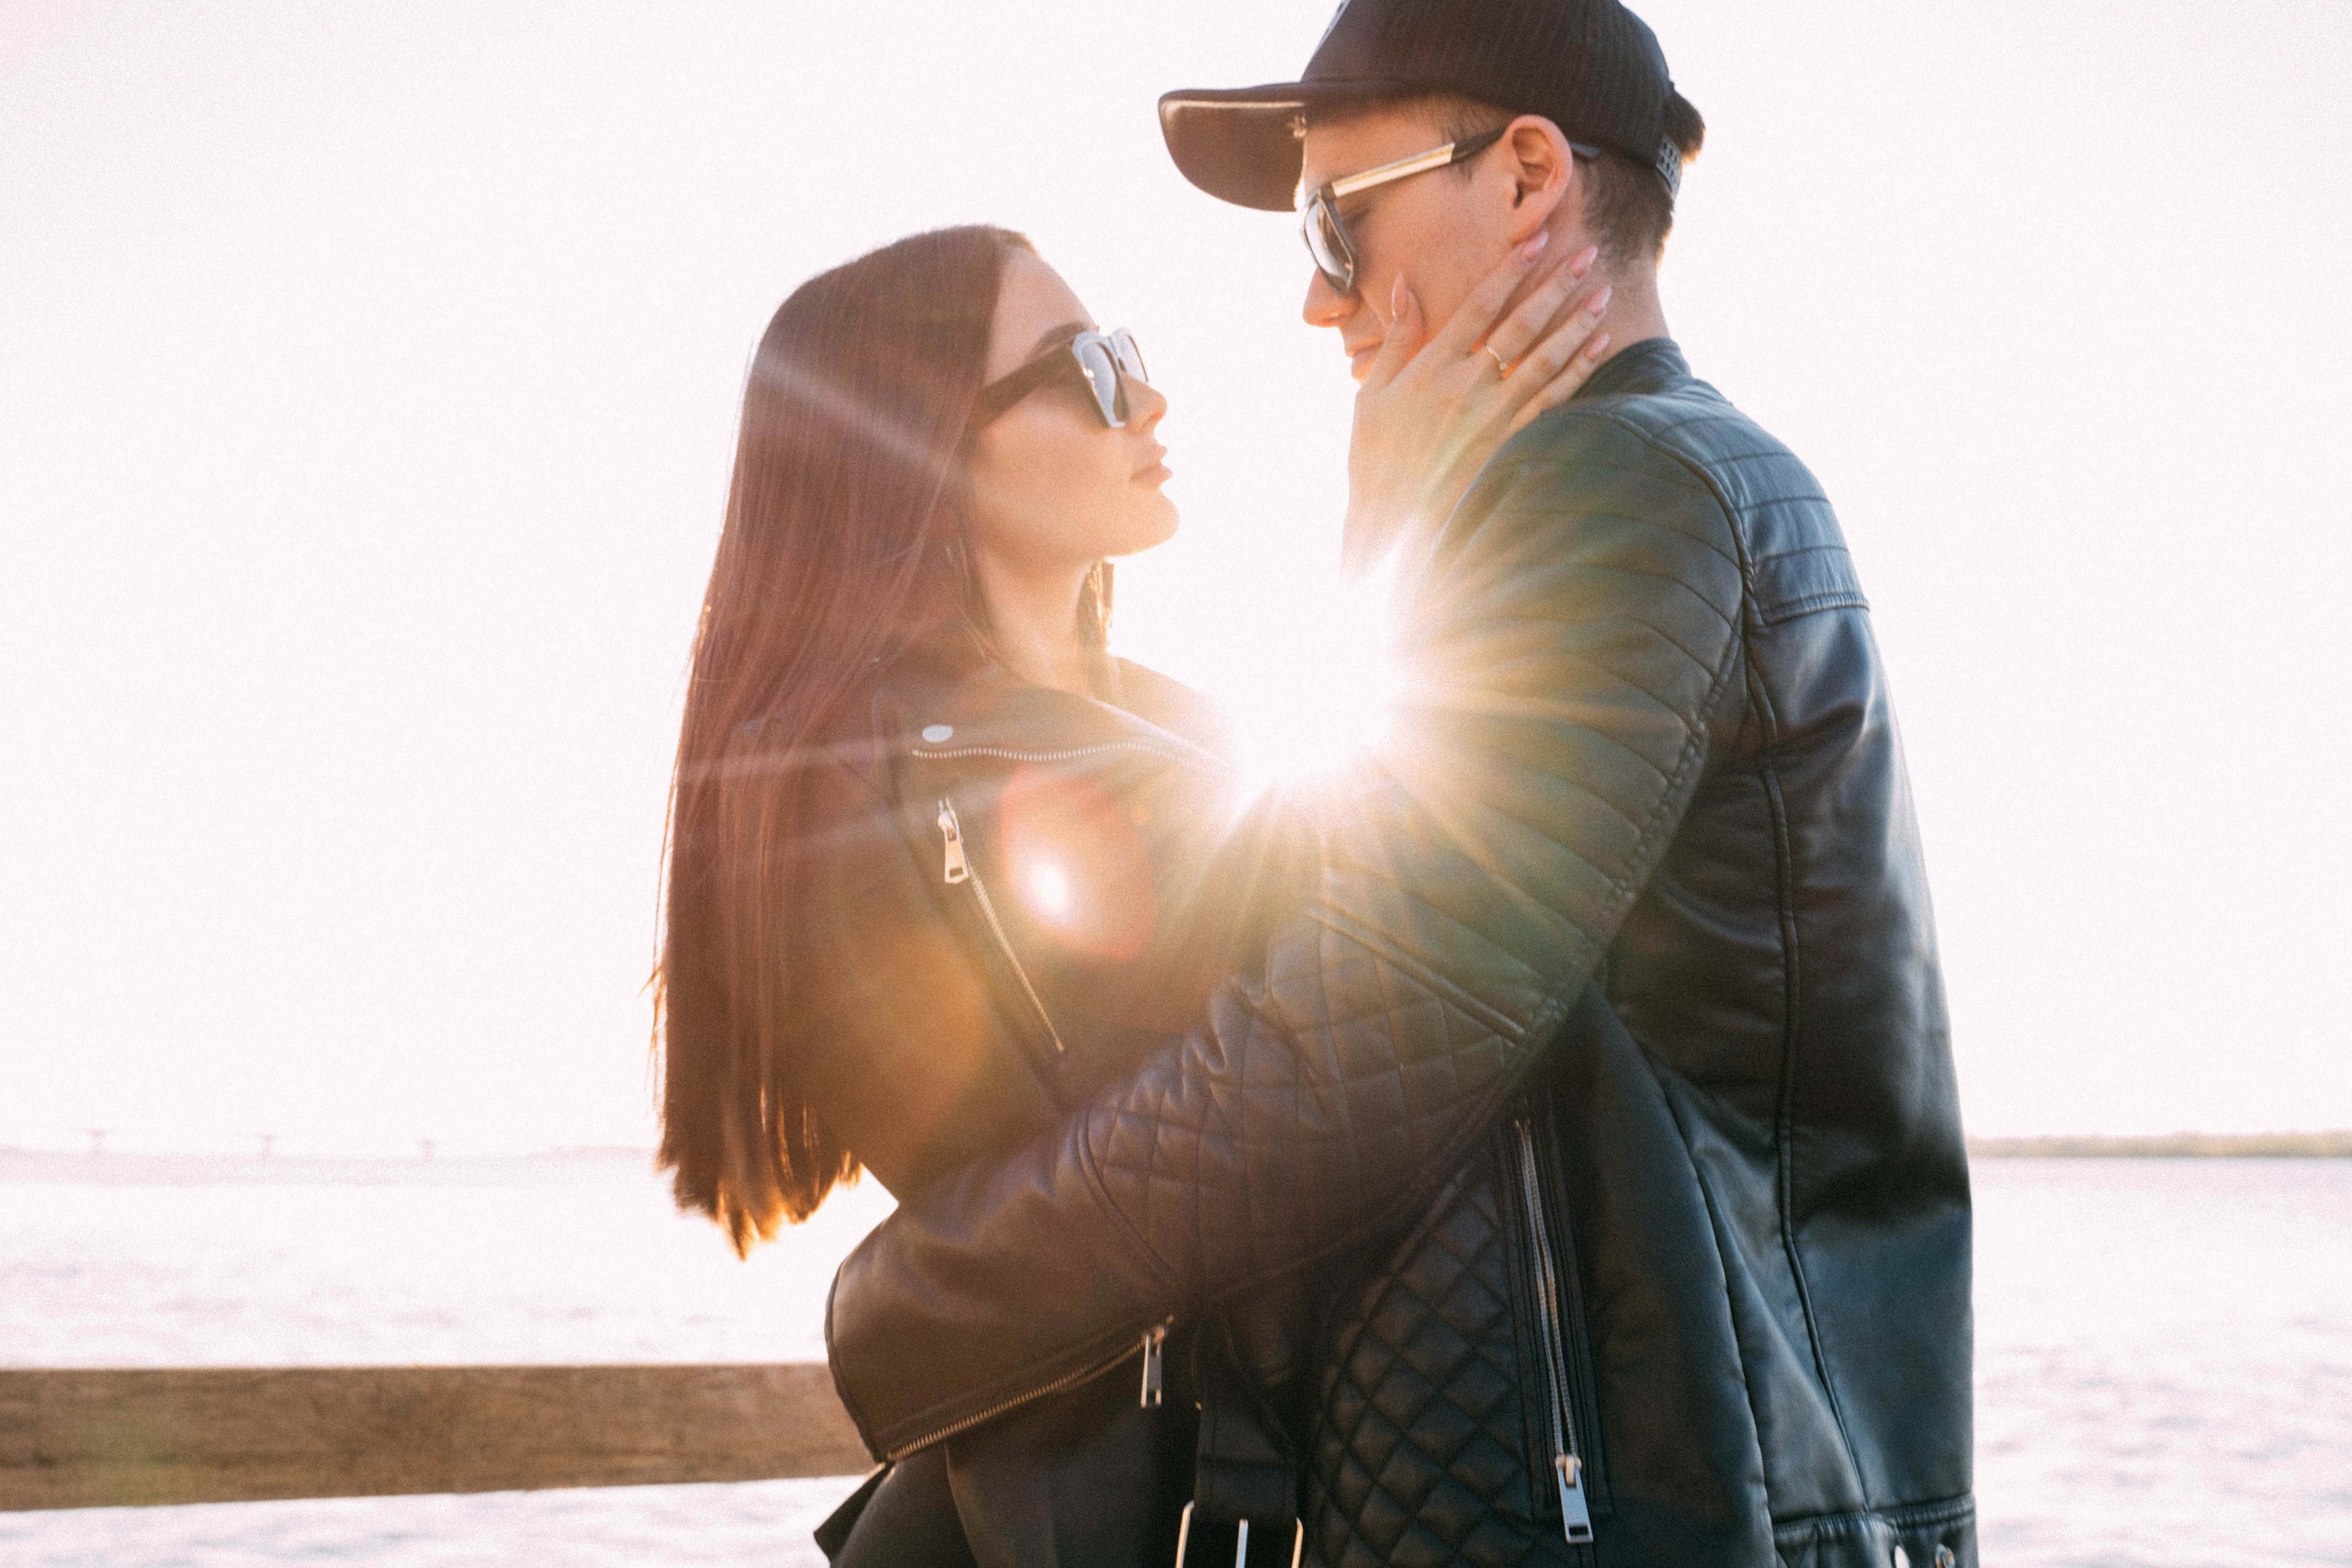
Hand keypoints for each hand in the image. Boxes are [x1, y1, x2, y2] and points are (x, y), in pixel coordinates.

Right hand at [1343, 234, 1611, 573]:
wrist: (1393, 526)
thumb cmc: (1377, 459)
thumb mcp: (1373, 395)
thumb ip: (1398, 339)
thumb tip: (1403, 284)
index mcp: (1432, 369)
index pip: (1479, 307)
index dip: (1511, 271)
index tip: (1538, 242)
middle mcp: (1468, 388)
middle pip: (1522, 326)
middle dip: (1557, 286)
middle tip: (1588, 254)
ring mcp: (1494, 418)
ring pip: (1546, 360)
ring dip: (1578, 323)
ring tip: (1603, 293)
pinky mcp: (1512, 444)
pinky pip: (1554, 399)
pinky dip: (1580, 370)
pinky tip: (1599, 346)